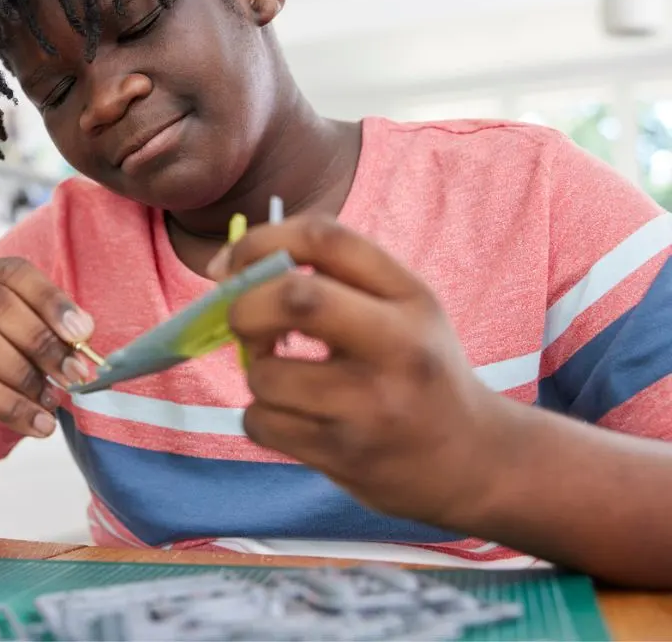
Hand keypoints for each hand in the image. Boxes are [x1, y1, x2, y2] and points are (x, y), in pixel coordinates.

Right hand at [0, 257, 94, 462]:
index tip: (84, 332)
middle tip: (74, 372)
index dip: (51, 299)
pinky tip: (36, 422)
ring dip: (25, 373)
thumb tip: (82, 339)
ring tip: (52, 400)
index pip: (11, 272)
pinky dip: (10, 405)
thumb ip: (39, 338)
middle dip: (42, 339)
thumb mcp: (8, 352)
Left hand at [210, 214, 520, 528]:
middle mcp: (399, 347)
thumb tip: (228, 267)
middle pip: (295, 299)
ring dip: (258, 374)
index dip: (261, 241)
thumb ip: (334, 275)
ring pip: (264, 374)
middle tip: (247, 323)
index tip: (233, 264)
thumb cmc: (417, 370)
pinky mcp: (345, 456)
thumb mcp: (402, 308)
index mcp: (411, 297)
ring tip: (289, 382)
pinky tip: (297, 419)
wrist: (473, 462)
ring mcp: (371, 406)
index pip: (326, 239)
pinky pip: (261, 423)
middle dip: (246, 307)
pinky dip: (262, 417)